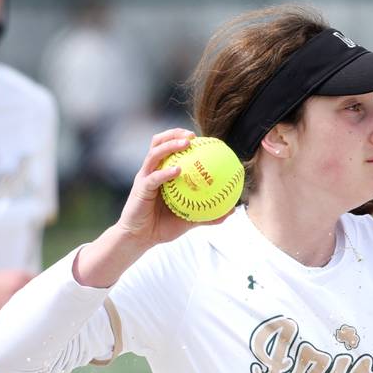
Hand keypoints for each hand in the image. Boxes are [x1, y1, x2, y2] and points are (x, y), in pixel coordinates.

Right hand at [114, 128, 226, 247]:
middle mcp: (152, 171)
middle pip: (159, 142)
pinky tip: (177, 171)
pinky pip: (153, 177)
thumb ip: (208, 214)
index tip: (203, 139)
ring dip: (170, 145)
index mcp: (162, 173)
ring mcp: (145, 178)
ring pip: (154, 153)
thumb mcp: (190, 220)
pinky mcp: (140, 188)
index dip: (183, 139)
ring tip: (186, 144)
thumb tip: (232, 210)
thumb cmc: (163, 227)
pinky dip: (165, 172)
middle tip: (193, 136)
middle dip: (174, 133)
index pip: (170, 149)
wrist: (140, 238)